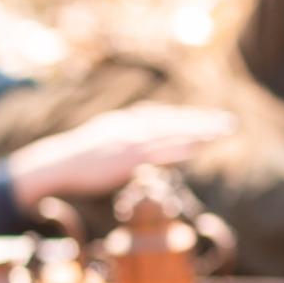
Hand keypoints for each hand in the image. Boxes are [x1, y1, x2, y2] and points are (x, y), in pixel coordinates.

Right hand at [6, 104, 237, 208]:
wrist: (54, 165)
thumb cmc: (73, 159)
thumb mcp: (98, 142)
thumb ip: (119, 139)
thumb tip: (134, 147)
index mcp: (124, 122)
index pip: (162, 117)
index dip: (186, 118)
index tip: (207, 119)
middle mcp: (130, 127)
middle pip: (173, 121)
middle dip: (202, 121)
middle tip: (229, 123)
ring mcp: (129, 142)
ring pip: (172, 133)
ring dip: (199, 131)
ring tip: (223, 132)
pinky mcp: (127, 158)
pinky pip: (160, 152)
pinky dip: (179, 148)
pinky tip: (198, 148)